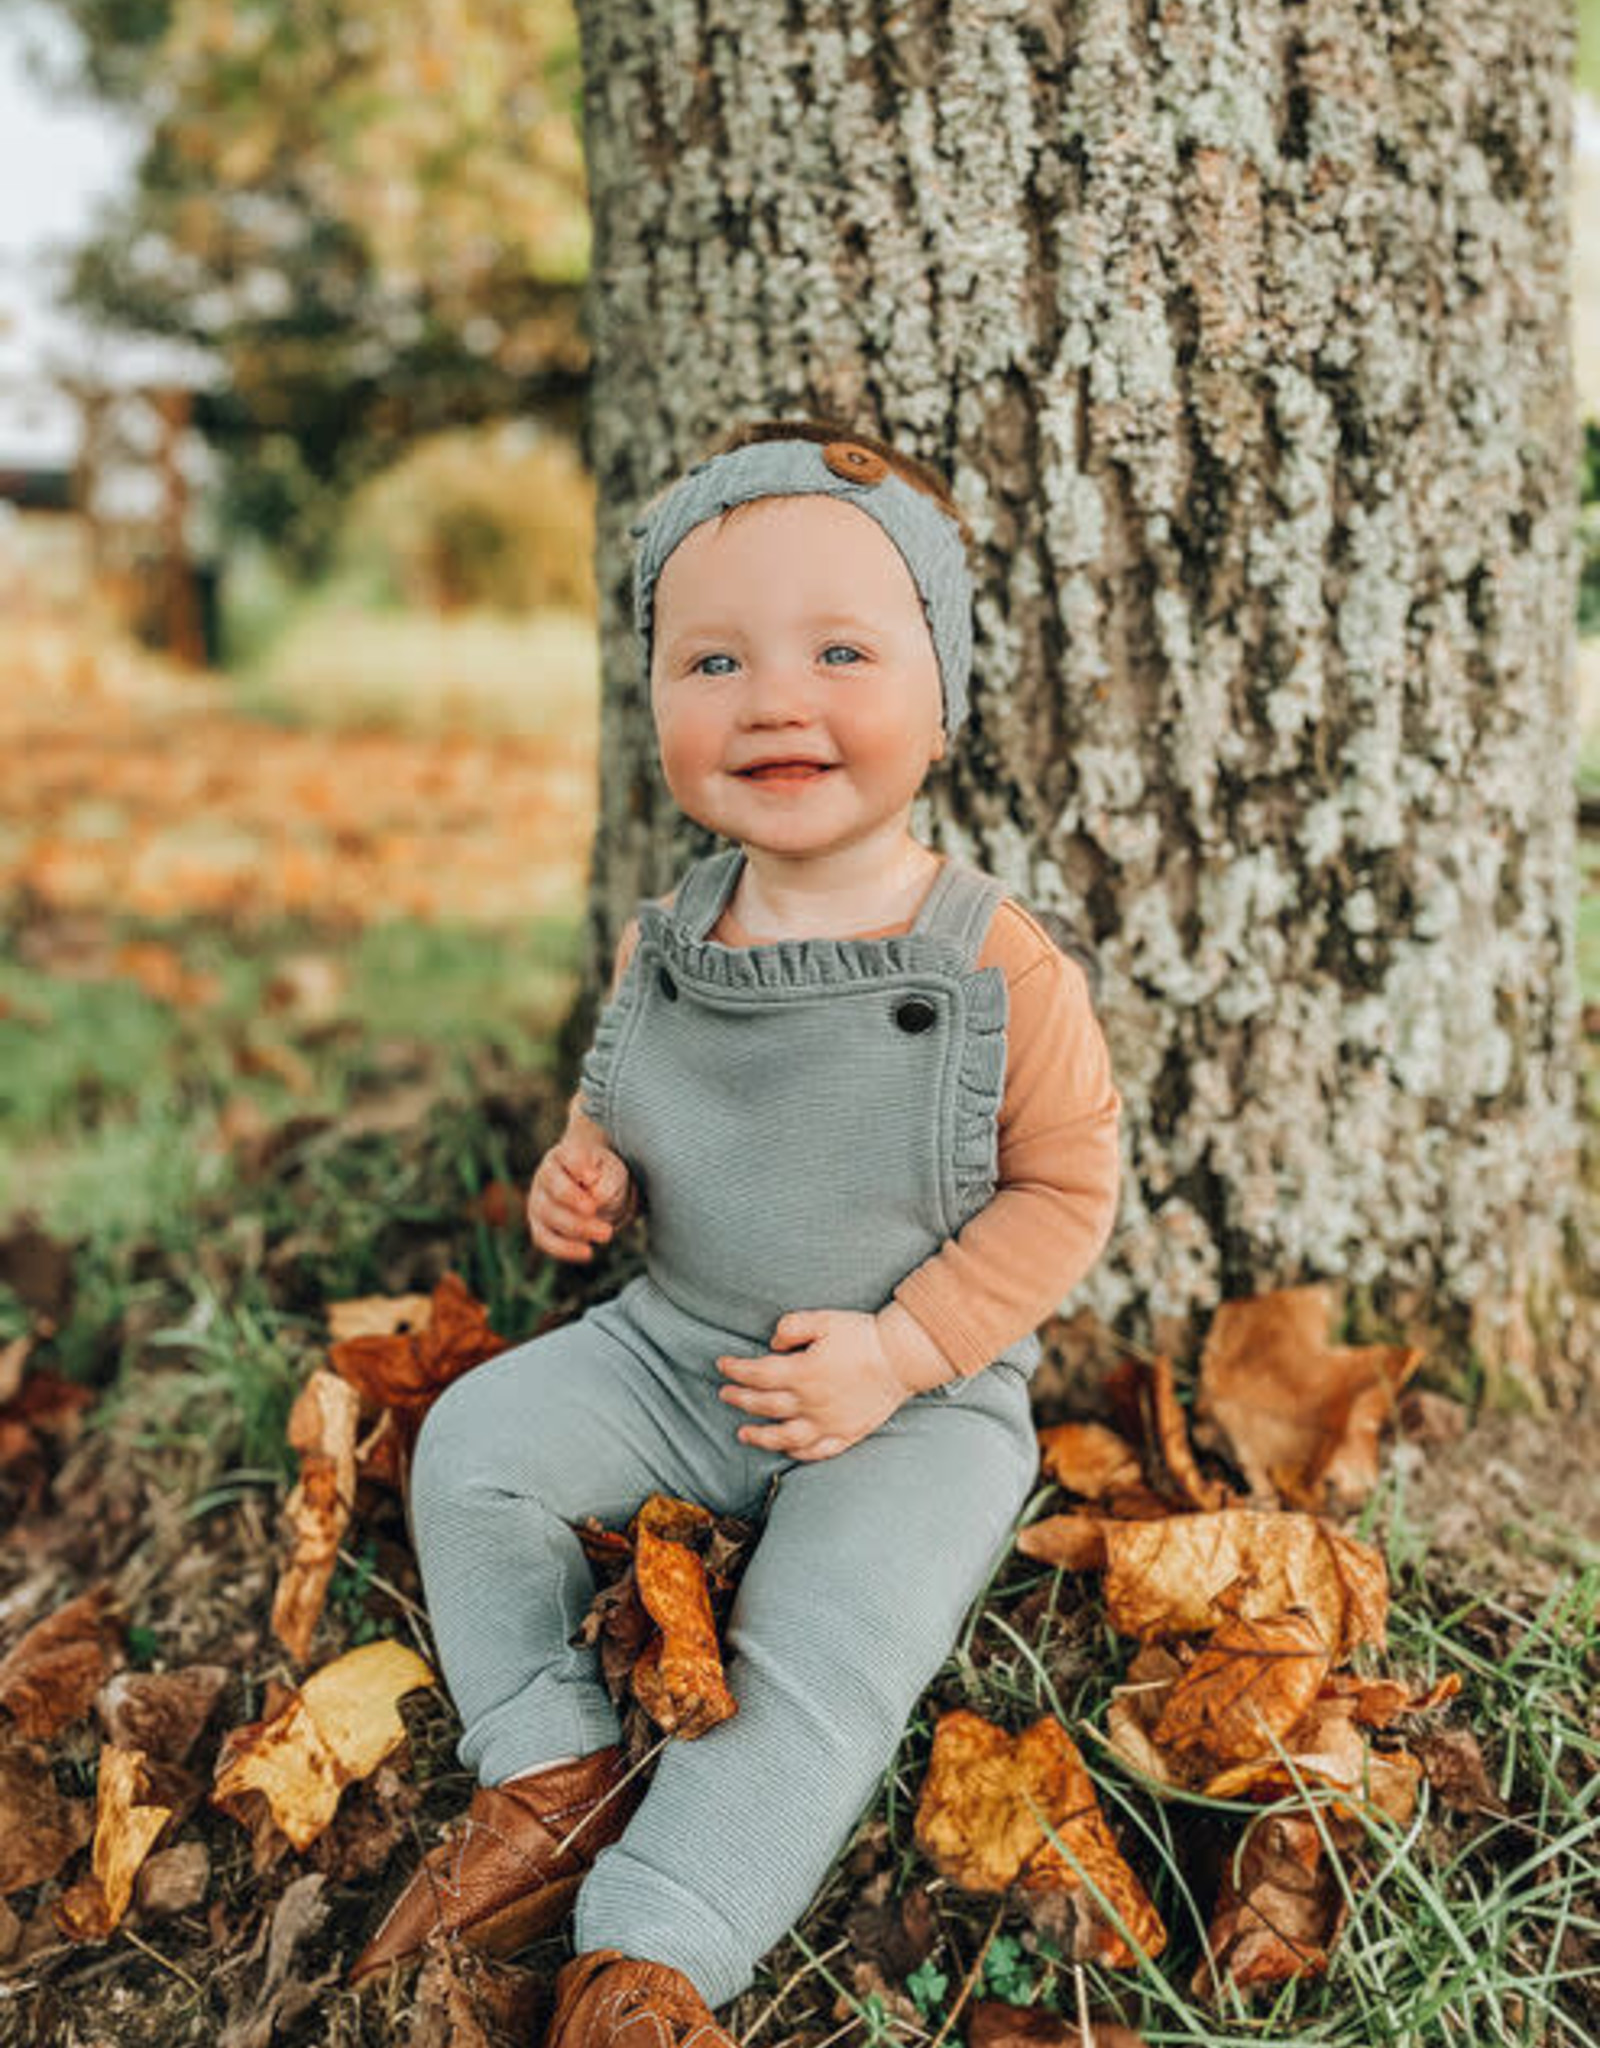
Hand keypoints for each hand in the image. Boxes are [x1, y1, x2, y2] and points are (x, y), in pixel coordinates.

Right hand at [527, 1123, 637, 1261]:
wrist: (592, 1186)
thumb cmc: (602, 1174)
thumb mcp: (612, 1171)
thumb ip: (606, 1181)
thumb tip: (596, 1198)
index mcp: (564, 1154)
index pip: (567, 1155)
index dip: (578, 1165)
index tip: (594, 1176)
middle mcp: (545, 1175)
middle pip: (556, 1189)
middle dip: (580, 1205)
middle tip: (605, 1213)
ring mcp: (538, 1200)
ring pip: (549, 1216)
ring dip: (578, 1228)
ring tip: (607, 1233)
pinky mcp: (538, 1224)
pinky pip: (544, 1238)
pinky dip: (564, 1248)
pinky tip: (587, 1252)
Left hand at [716, 1309, 914, 1460]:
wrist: (902, 1357)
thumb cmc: (862, 1335)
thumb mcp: (824, 1319)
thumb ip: (792, 1327)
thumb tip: (772, 1343)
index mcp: (802, 1372)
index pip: (758, 1374)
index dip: (736, 1370)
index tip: (722, 1366)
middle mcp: (811, 1402)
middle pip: (765, 1405)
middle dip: (740, 1399)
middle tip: (725, 1395)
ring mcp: (828, 1422)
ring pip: (785, 1436)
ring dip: (760, 1436)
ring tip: (743, 1434)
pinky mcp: (846, 1433)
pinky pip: (818, 1450)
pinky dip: (799, 1453)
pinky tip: (788, 1449)